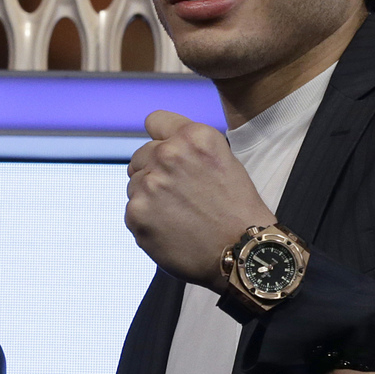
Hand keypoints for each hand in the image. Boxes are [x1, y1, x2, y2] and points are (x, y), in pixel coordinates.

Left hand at [125, 110, 276, 289]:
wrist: (242, 252)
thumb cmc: (236, 209)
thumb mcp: (223, 160)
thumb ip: (188, 147)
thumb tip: (156, 143)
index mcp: (194, 137)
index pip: (155, 121)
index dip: (161, 139)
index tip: (166, 152)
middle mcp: (168, 154)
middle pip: (141, 155)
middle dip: (154, 171)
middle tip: (181, 196)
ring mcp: (149, 184)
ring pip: (135, 184)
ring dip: (150, 197)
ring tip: (181, 216)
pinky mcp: (136, 212)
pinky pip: (133, 210)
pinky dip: (148, 221)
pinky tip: (172, 230)